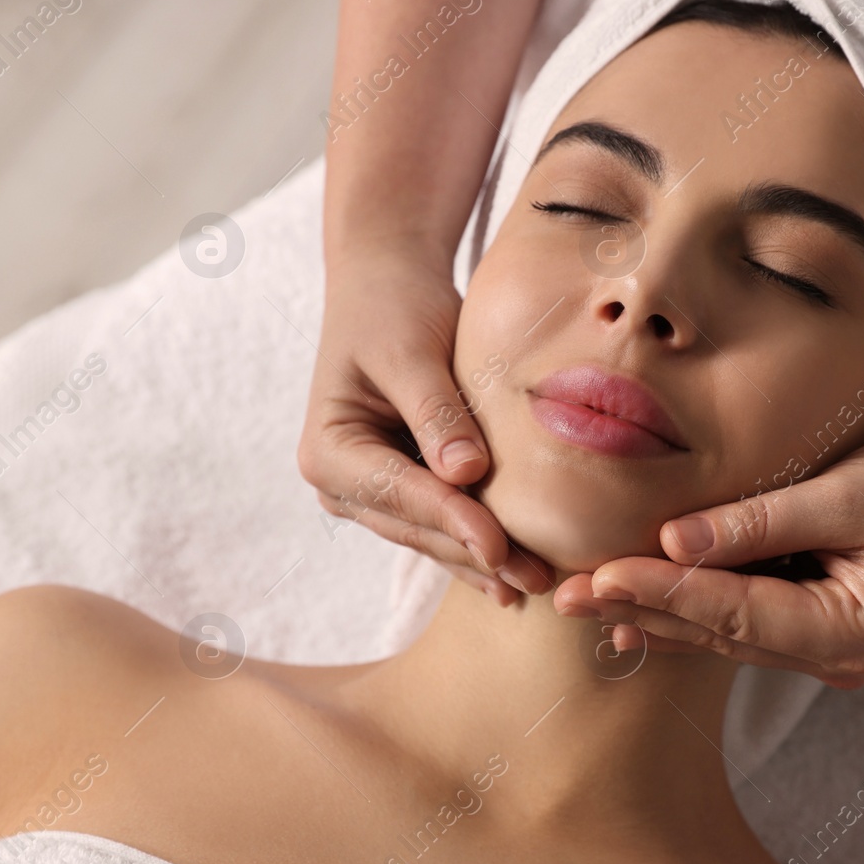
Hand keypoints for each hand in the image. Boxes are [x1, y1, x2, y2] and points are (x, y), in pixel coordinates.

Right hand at [298, 249, 554, 605]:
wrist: (389, 280)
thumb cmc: (393, 305)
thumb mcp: (410, 350)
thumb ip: (436, 411)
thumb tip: (467, 473)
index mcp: (328, 451)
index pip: (398, 493)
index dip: (452, 520)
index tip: (499, 545)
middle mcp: (343, 483)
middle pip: (416, 527)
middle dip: (474, 552)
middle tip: (534, 579)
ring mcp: (373, 490)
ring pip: (433, 534)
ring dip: (482, 559)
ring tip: (535, 583)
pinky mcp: (407, 485)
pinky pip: (445, 521)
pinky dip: (478, 541)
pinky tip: (514, 573)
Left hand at [553, 420, 863, 687]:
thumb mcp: (845, 494)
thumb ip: (757, 522)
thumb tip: (672, 542)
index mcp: (850, 632)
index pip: (730, 612)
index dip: (657, 593)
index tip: (595, 576)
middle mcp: (837, 655)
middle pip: (717, 633)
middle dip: (639, 609)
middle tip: (563, 597)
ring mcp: (830, 647)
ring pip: (722, 633)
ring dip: (655, 613)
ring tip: (584, 601)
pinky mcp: (820, 624)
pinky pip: (742, 622)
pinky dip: (691, 610)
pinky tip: (636, 609)